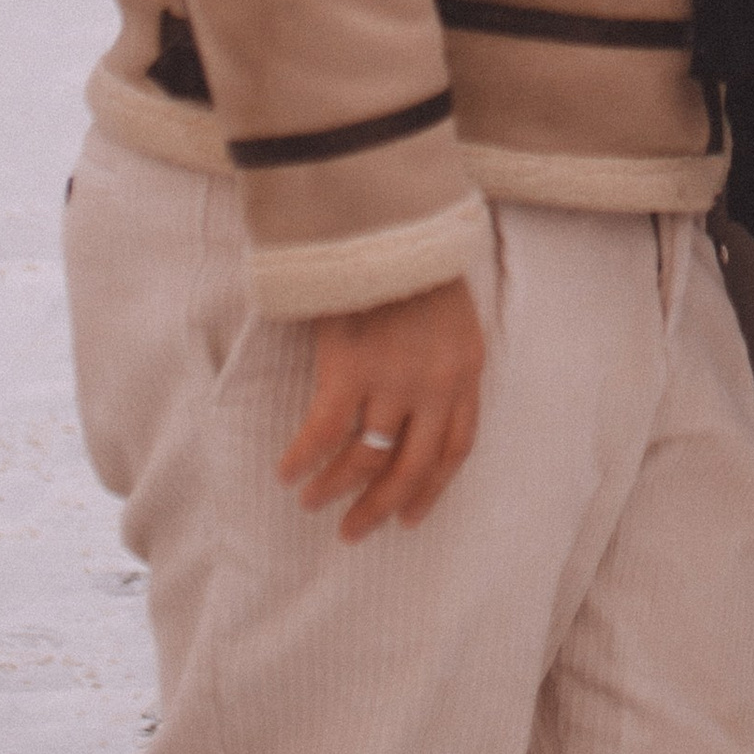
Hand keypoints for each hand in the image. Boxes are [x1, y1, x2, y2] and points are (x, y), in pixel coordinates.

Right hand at [277, 273, 485, 541]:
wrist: (388, 221)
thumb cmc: (414, 264)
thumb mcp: (452, 316)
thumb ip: (444, 364)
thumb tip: (418, 414)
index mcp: (467, 370)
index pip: (456, 449)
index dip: (431, 490)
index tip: (410, 518)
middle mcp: (437, 385)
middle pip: (412, 468)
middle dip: (381, 508)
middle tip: (353, 532)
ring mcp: (394, 380)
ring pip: (365, 459)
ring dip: (334, 488)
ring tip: (312, 501)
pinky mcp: (351, 370)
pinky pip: (323, 434)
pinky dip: (303, 459)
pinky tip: (286, 472)